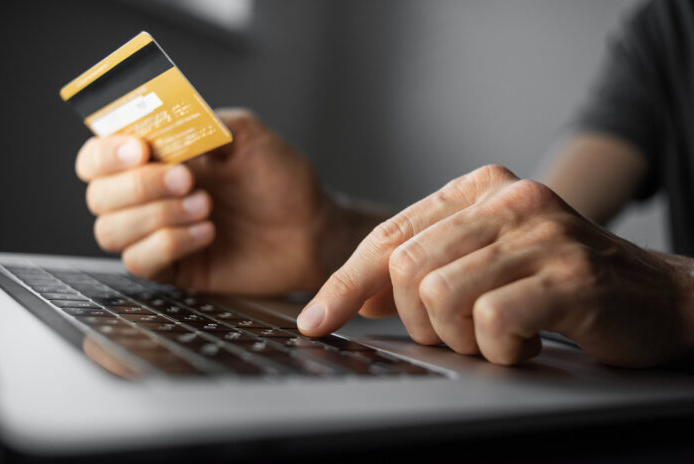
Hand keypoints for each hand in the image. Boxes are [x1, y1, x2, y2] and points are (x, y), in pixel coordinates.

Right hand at [76, 109, 341, 293]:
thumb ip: (199, 122)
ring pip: (110, 231)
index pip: (99, 156)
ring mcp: (159, 233)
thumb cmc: (282, 180)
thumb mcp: (245, 134)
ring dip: (155, 216)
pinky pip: (139, 262)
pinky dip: (168, 244)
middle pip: (98, 195)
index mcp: (160, 158)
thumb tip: (154, 124)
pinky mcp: (175, 268)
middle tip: (188, 181)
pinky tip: (207, 234)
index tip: (140, 150)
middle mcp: (151, 196)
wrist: (312, 227)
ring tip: (206, 208)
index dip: (106, 153)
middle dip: (139, 185)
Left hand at [298, 165, 693, 366]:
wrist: (652, 294)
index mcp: (479, 188)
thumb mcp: (485, 258)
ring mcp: (541, 234)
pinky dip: (499, 350)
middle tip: (455, 332)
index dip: (345, 282)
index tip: (317, 320)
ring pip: (441, 296)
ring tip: (495, 336)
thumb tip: (358, 295)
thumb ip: (426, 264)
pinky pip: (493, 322)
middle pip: (406, 267)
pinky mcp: (569, 277)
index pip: (389, 234)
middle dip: (417, 319)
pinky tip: (525, 344)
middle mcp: (508, 200)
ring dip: (460, 337)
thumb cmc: (557, 279)